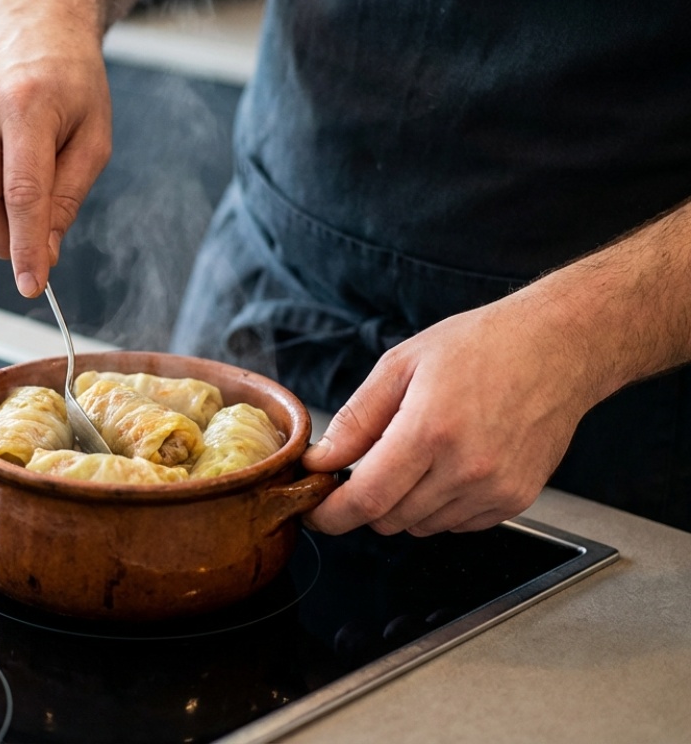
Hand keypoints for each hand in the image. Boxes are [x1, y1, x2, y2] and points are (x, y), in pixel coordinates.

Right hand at [0, 22, 111, 297]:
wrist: (34, 24)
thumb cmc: (71, 82)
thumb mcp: (94, 138)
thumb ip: (68, 197)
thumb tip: (44, 251)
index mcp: (28, 103)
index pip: (22, 195)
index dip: (24, 249)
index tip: (31, 284)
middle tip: (23, 246)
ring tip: (9, 197)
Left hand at [300, 295, 601, 535]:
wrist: (558, 348)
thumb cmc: (481, 346)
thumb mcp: (401, 365)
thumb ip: (356, 420)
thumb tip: (321, 461)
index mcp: (430, 430)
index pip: (367, 499)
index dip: (332, 515)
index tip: (315, 513)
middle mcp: (466, 468)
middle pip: (389, 519)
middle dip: (365, 501)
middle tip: (367, 465)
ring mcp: (495, 489)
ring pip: (420, 526)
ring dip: (403, 503)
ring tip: (418, 453)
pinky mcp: (516, 500)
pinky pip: (455, 524)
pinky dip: (438, 506)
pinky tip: (448, 465)